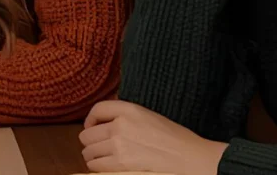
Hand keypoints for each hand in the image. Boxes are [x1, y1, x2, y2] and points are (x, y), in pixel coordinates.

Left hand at [80, 100, 226, 174]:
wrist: (189, 158)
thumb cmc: (174, 139)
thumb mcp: (148, 115)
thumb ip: (125, 115)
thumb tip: (103, 120)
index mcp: (129, 109)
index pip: (97, 109)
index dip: (91, 119)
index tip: (92, 127)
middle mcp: (120, 125)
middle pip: (87, 134)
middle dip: (91, 141)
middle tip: (101, 147)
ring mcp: (118, 145)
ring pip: (88, 152)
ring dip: (94, 156)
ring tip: (105, 158)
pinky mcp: (120, 164)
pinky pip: (95, 166)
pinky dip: (98, 167)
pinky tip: (109, 167)